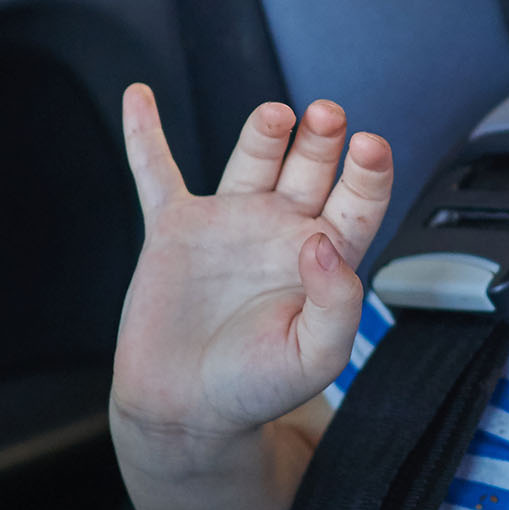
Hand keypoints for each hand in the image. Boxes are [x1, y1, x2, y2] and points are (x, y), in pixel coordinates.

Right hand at [110, 84, 393, 463]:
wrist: (187, 412)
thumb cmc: (256, 388)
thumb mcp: (316, 356)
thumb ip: (336, 303)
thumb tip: (322, 244)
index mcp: (325, 255)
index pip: (359, 199)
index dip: (369, 171)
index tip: (369, 148)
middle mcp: (282, 229)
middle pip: (311, 166)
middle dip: (322, 138)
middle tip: (328, 116)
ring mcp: (228, 224)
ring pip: (252, 159)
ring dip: (264, 132)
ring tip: (278, 115)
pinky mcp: (174, 230)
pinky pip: (156, 173)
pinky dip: (144, 135)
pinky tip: (138, 96)